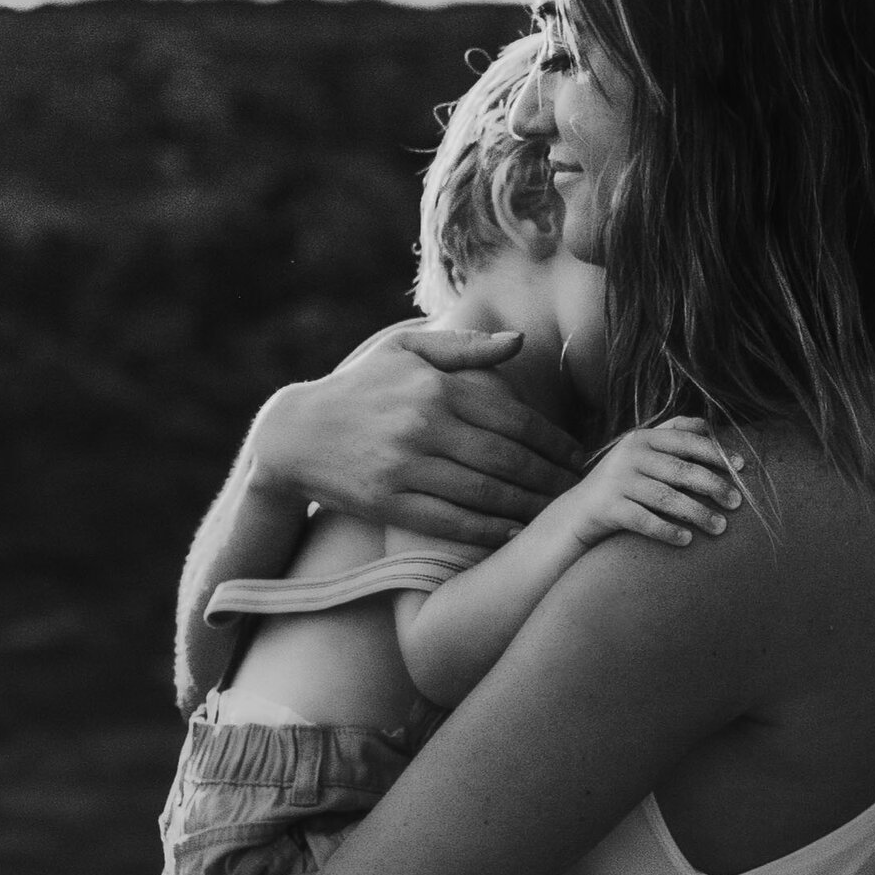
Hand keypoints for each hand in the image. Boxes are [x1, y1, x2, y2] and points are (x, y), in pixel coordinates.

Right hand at [252, 322, 577, 553]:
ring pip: (483, 493)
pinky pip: (448, 522)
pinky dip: (486, 530)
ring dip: (527, 507)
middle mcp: (423, 426)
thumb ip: (465, 347)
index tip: (579, 457)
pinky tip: (513, 533)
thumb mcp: (405, 350)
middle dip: (550, 478)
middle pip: (506, 459)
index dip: (553, 441)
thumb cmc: (360, 386)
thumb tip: (521, 341)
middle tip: (579, 491)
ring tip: (556, 514)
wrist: (295, 433)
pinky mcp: (387, 503)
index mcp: (435, 388)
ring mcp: (404, 467)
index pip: (512, 418)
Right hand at [562, 418, 744, 552]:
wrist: (578, 512)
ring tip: (720, 527)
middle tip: (737, 503)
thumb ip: (670, 436)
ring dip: (698, 513)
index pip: (685, 440)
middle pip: (681, 470)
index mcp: (642, 437)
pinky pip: (644, 521)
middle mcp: (629, 455)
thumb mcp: (641, 452)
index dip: (715, 452)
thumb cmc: (622, 482)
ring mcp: (617, 481)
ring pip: (666, 498)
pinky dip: (667, 531)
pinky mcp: (609, 508)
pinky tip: (687, 540)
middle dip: (713, 486)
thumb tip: (709, 427)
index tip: (741, 467)